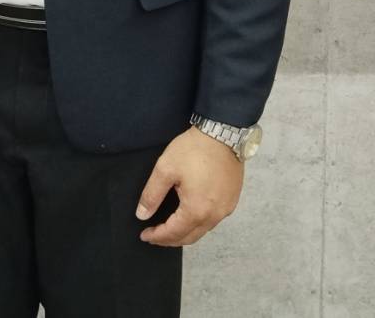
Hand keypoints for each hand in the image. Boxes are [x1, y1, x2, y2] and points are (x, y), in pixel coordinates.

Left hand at [136, 126, 242, 245]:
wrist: (223, 135)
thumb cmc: (194, 150)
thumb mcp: (165, 169)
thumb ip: (152, 195)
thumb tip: (142, 215)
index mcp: (197, 210)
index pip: (173, 233)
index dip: (157, 237)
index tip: (144, 235)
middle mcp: (215, 215)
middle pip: (190, 237)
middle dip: (170, 239)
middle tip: (154, 236)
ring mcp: (226, 209)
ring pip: (203, 230)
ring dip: (185, 233)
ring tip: (169, 228)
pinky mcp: (232, 200)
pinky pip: (213, 220)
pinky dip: (198, 224)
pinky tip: (189, 216)